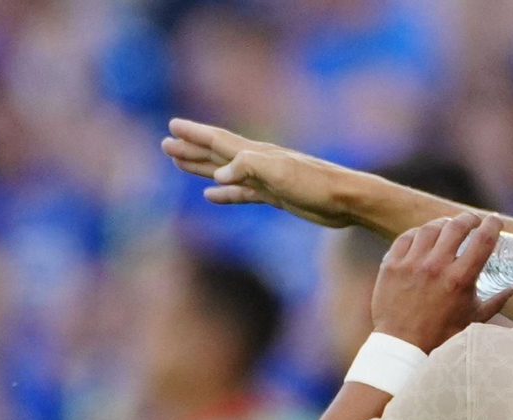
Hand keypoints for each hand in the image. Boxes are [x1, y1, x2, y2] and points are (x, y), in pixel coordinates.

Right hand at [162, 118, 354, 227]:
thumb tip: (217, 177)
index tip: (172, 126)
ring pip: (225, 172)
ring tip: (180, 162)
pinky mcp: (277, 197)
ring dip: (203, 168)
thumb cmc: (316, 183)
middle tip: (166, 144)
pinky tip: (212, 194)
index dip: (195, 134)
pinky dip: (226, 193)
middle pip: (217, 153)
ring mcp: (267, 179)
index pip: (218, 140)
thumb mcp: (279, 172)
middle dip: (192, 149)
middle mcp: (259, 163)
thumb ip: (247, 168)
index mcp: (257, 153)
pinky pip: (243, 193)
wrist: (346, 200)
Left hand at [372, 213, 512, 351]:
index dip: (493, 225)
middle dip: (468, 219)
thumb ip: (495, 302)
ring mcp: (412, 263)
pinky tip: (423, 237)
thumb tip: (511, 291)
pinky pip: (406, 237)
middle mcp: (436, 266)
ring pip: (430, 228)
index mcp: (460, 279)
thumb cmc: (442, 336)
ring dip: (443, 223)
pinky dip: (418, 233)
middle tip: (473, 220)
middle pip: (456, 226)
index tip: (496, 221)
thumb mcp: (473, 320)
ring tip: (448, 226)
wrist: (403, 346)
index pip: (483, 240)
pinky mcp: (392, 265)